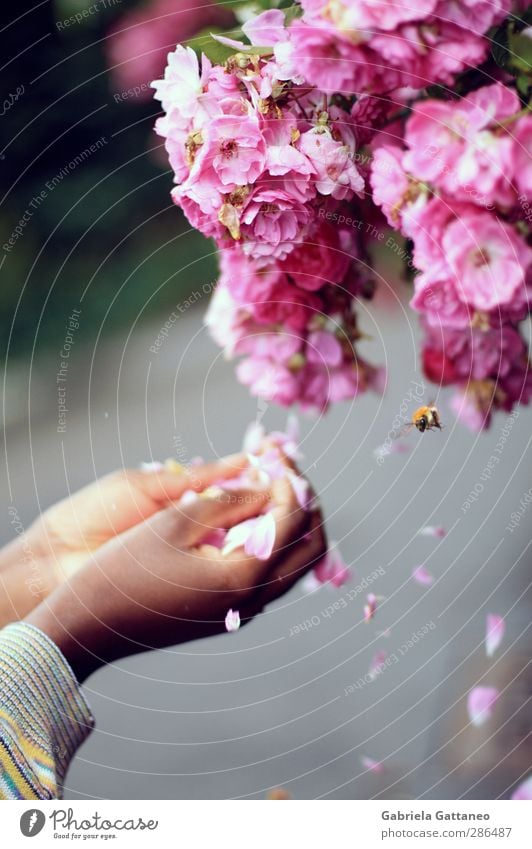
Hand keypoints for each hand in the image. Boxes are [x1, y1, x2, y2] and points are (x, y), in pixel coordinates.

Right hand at [27, 471, 325, 680]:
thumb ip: (227, 501)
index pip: (291, 520)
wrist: (88, 626)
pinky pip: (271, 576)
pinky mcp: (228, 614)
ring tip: (272, 484)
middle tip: (284, 468)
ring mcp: (242, 612)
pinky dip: (275, 542)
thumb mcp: (173, 523)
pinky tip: (253, 516)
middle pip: (310, 548)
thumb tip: (265, 485)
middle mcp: (252, 601)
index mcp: (243, 577)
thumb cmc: (123, 570)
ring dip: (292, 523)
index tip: (274, 452)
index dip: (288, 480)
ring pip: (295, 565)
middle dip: (304, 502)